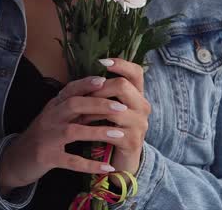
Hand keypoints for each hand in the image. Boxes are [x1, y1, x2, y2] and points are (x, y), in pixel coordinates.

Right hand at [0, 75, 131, 192]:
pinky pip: (71, 161)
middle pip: (74, 105)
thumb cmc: (41, 136)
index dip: (87, 84)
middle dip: (98, 104)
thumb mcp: (53, 117)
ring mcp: (48, 138)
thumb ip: (72, 107)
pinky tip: (106, 167)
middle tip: (121, 107)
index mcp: (53, 107)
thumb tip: (98, 93)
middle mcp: (50, 118)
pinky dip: (90, 164)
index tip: (105, 80)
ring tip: (119, 134)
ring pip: (74, 131)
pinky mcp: (47, 158)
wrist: (15, 159)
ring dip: (98, 132)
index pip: (70, 90)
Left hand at [82, 58, 149, 173]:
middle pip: (123, 86)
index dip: (120, 63)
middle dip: (98, 89)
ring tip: (77, 114)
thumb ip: (104, 90)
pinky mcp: (132, 141)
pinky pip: (111, 131)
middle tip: (82, 96)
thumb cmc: (110, 127)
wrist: (119, 159)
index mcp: (138, 94)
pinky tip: (83, 129)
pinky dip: (94, 129)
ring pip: (114, 109)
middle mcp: (143, 106)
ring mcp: (140, 124)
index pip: (136, 71)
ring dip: (92, 110)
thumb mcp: (108, 106)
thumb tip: (89, 71)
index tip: (101, 61)